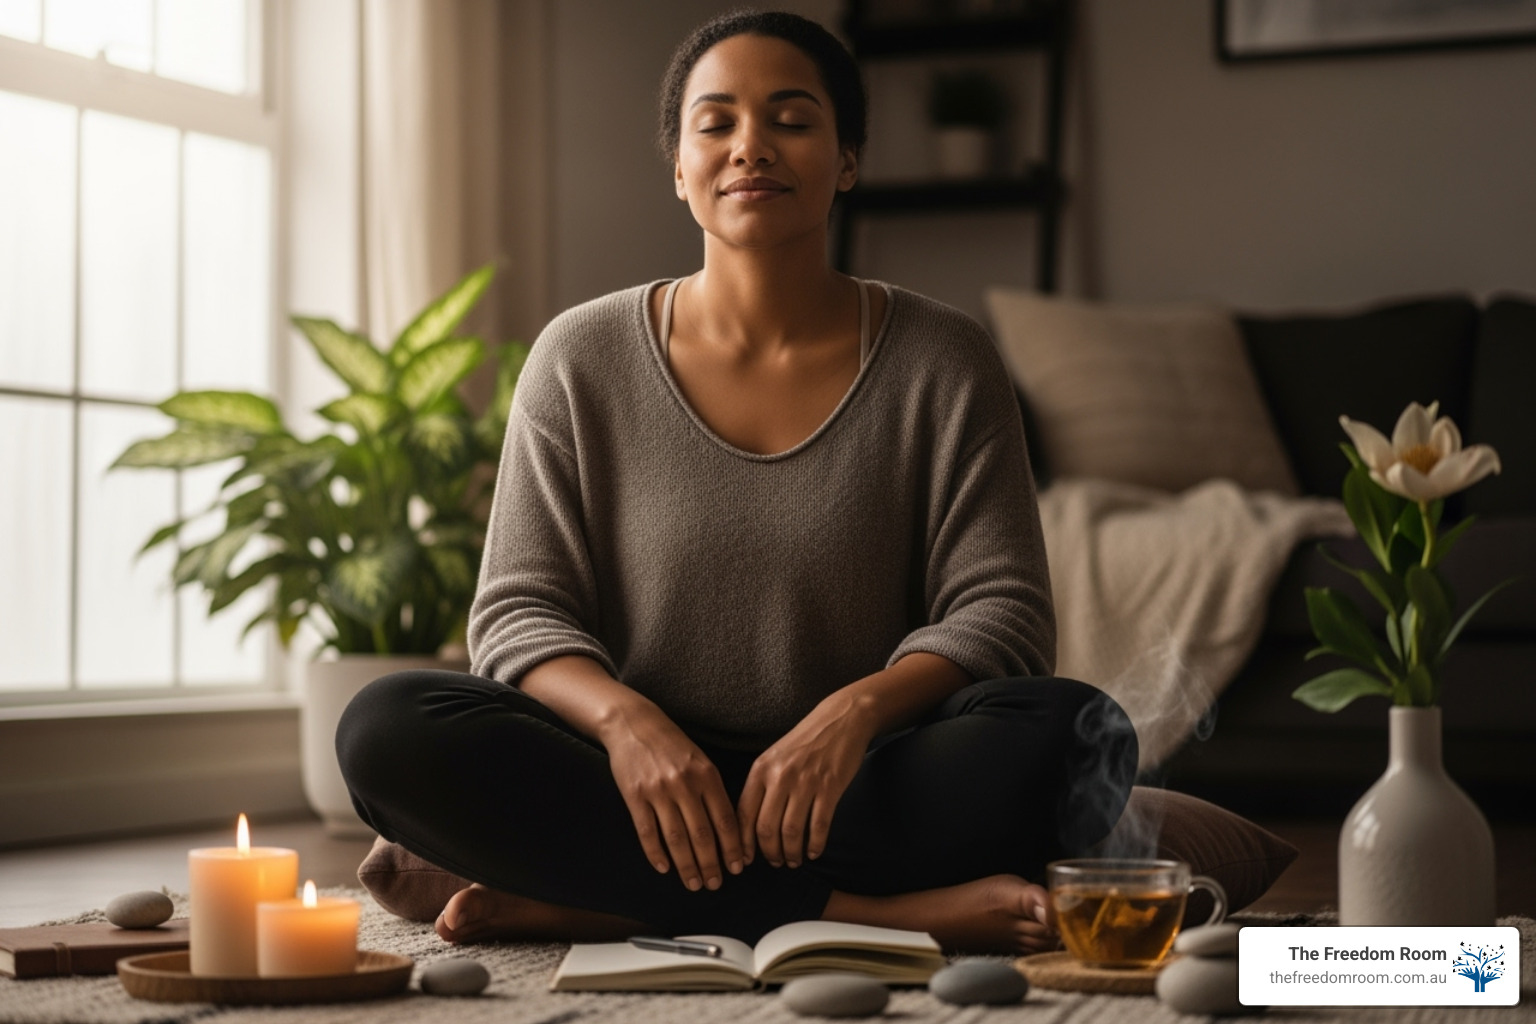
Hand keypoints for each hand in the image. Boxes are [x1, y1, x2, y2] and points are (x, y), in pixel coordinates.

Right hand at [600, 704, 746, 890]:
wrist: (634, 724)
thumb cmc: (672, 745)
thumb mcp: (701, 760)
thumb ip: (713, 790)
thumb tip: (728, 829)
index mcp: (706, 775)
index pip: (725, 820)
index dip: (733, 847)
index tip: (738, 868)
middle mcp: (685, 784)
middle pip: (702, 834)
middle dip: (711, 864)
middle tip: (715, 885)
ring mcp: (659, 791)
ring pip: (677, 838)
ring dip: (686, 866)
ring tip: (693, 884)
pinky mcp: (635, 795)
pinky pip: (647, 832)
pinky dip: (656, 853)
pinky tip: (664, 868)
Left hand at [737, 694, 876, 868]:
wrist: (841, 719)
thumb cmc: (805, 741)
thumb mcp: (774, 757)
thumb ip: (762, 786)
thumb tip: (751, 825)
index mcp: (761, 769)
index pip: (744, 814)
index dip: (743, 843)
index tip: (745, 860)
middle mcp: (780, 776)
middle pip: (766, 828)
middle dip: (769, 853)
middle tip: (776, 862)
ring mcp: (805, 782)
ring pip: (791, 831)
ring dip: (792, 853)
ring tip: (794, 860)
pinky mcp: (830, 787)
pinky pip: (819, 825)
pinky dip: (815, 844)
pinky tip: (814, 851)